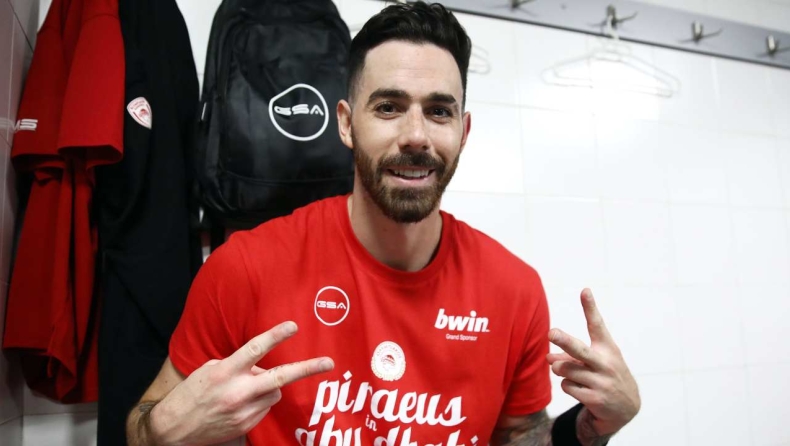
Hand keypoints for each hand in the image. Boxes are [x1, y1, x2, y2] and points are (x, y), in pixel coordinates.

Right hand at [151, 321, 333, 444]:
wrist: (172, 430)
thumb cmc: (191, 394)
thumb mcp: (209, 371)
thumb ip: (236, 365)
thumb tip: (260, 367)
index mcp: (225, 372)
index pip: (255, 349)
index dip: (276, 336)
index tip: (293, 326)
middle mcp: (237, 392)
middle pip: (280, 378)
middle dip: (307, 369)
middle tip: (328, 362)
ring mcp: (243, 411)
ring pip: (275, 392)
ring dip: (269, 386)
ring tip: (246, 388)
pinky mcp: (246, 426)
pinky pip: (265, 407)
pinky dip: (260, 401)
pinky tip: (241, 403)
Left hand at [547, 289, 639, 435]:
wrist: (625, 407)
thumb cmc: (605, 375)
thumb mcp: (594, 360)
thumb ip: (570, 354)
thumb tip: (548, 358)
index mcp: (607, 348)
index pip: (597, 325)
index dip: (590, 307)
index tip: (585, 291)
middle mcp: (605, 363)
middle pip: (579, 350)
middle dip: (564, 341)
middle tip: (551, 333)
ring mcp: (601, 382)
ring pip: (565, 370)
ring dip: (560, 369)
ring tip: (571, 372)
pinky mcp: (595, 399)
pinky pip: (566, 386)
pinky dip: (567, 385)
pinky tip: (580, 388)